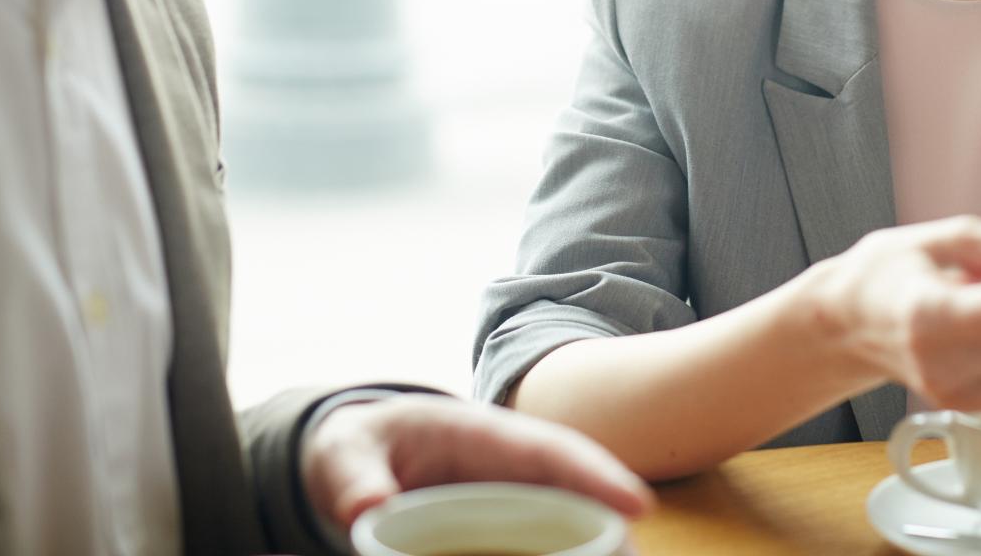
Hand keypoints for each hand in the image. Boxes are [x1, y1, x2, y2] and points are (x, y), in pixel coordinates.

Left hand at [301, 396, 654, 532]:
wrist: (357, 456)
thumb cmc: (358, 445)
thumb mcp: (344, 452)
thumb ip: (354, 478)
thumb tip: (365, 511)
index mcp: (482, 436)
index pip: (550, 451)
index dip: (596, 475)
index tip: (637, 504)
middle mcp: (512, 469)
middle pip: (579, 494)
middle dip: (615, 527)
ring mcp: (514, 501)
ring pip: (569, 525)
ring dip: (596, 547)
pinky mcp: (507, 531)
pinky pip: (543, 545)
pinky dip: (563, 554)